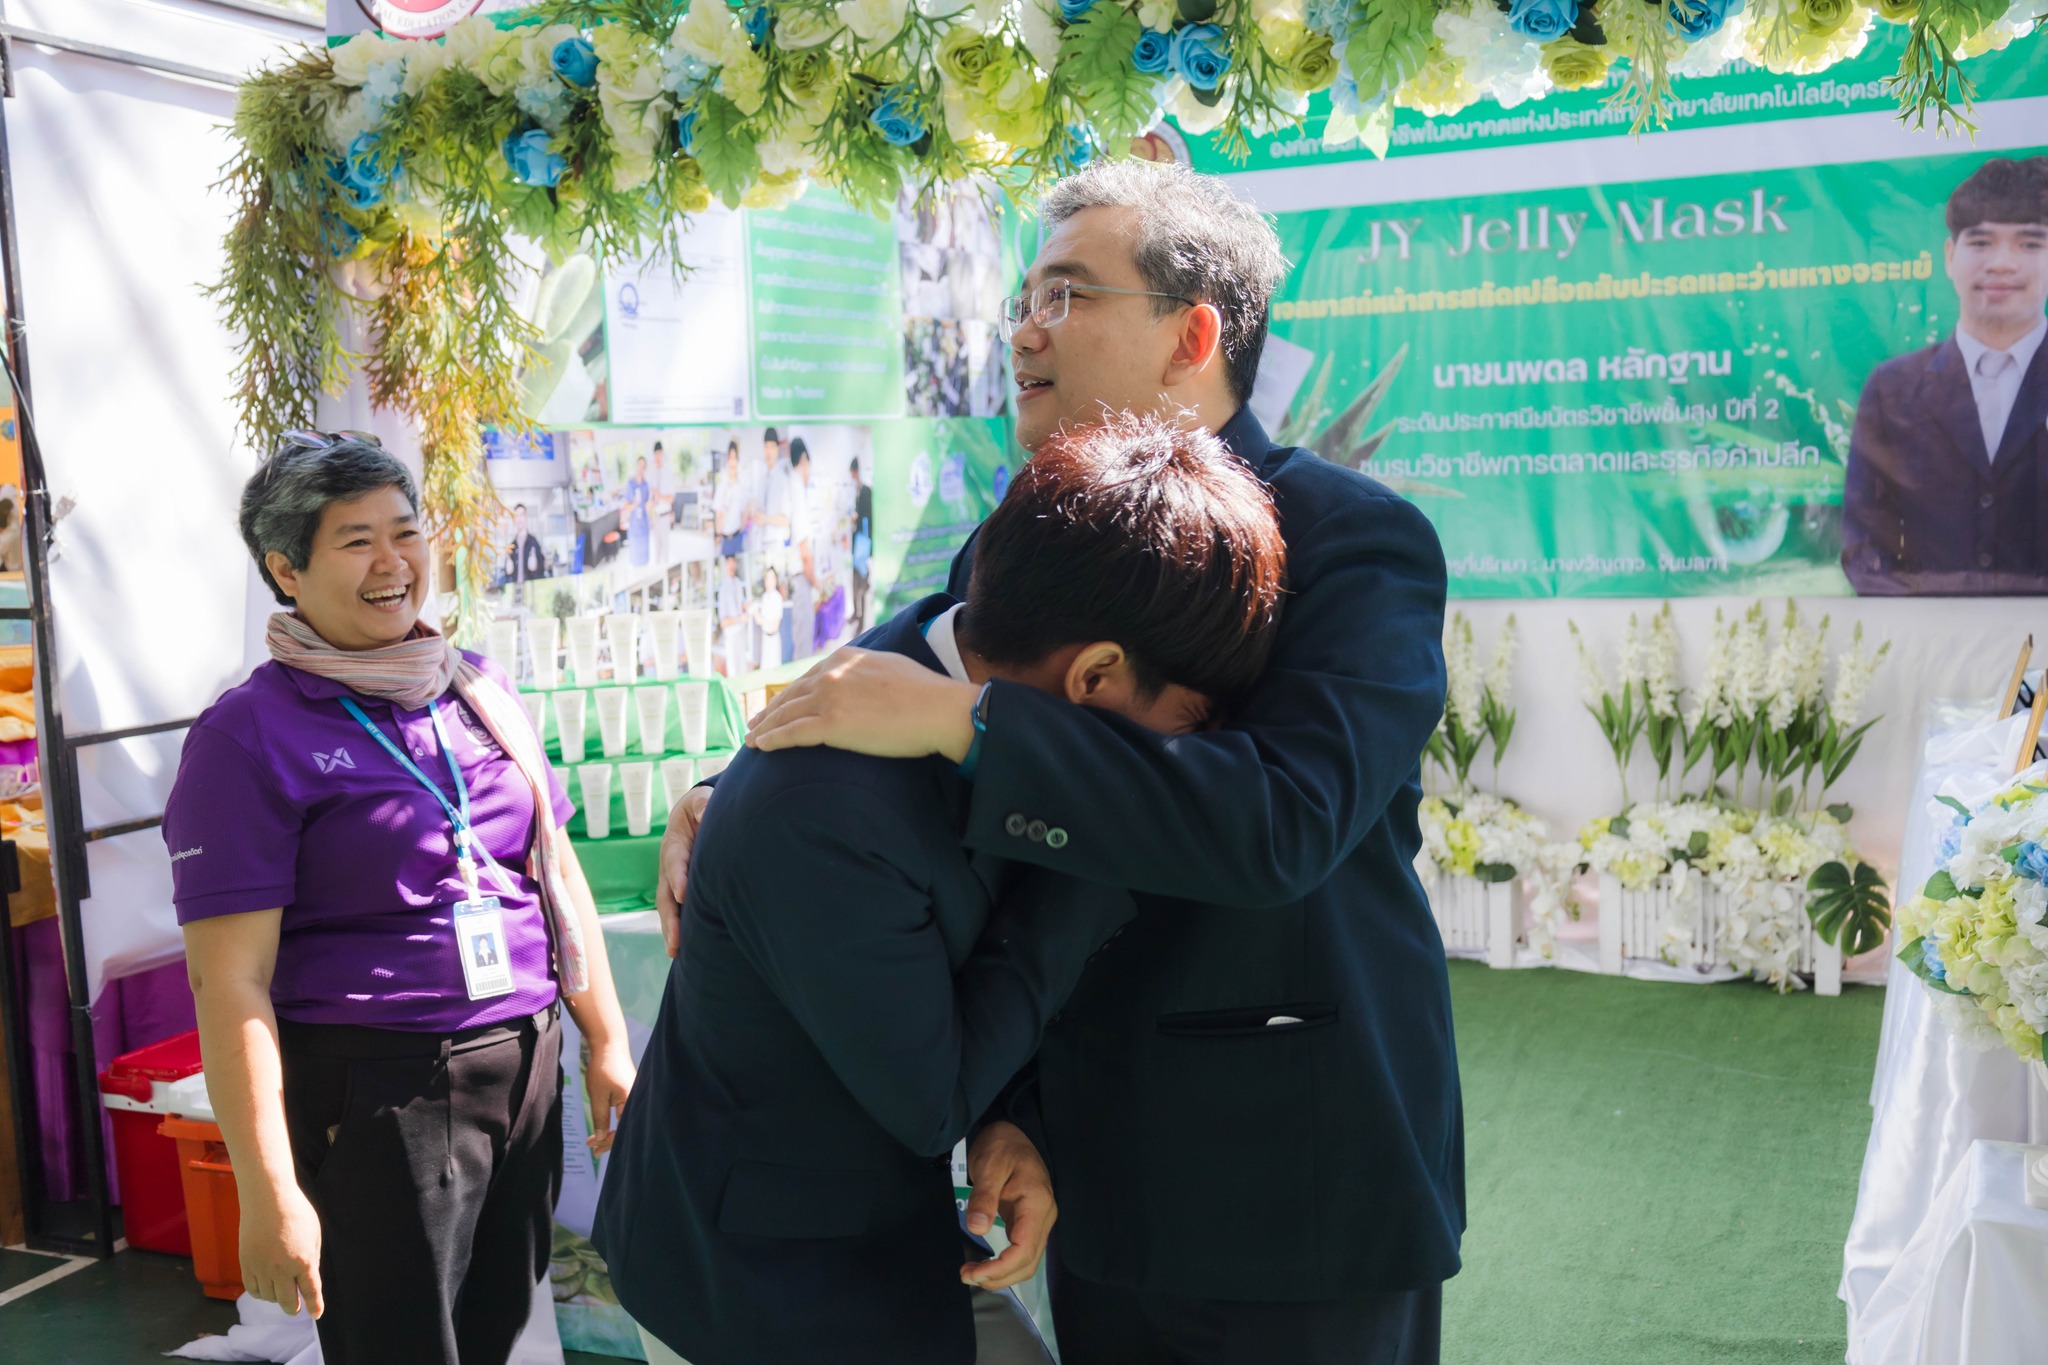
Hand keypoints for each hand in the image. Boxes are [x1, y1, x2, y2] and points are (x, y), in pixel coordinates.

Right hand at [240, 1183, 324, 1317]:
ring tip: (282, 1288)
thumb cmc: (294, 1212)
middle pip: (287, 1301)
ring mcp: (261, 1268)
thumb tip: (306, 1279)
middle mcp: (281, 1268)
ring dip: (277, 1297)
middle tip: (296, 1308)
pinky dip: (261, 1292)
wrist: (266, 1198)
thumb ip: (311, 1259)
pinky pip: (253, 1290)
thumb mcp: (313, 1234)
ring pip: (270, 1297)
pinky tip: (267, 1286)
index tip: (316, 1314)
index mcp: (303, 1260)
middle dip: (294, 1308)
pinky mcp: (246, 1265)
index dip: (315, 1305)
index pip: (310, 1291)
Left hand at [583, 1039, 634, 1155]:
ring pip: (624, 1122)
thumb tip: (600, 1138)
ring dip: (608, 1132)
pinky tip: (602, 1127)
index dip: (609, 1142)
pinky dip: (612, 1122)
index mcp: (631, 1103)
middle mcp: (637, 1102)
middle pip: (625, 1129)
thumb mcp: (597, 1096)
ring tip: (592, 1140)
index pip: (622, 1131)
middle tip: (593, 1150)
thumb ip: (600, 1119)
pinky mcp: (631, 1094)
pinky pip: (624, 1114)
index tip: (594, 1148)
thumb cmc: (603, 1069)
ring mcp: (635, 1098)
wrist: (610, 1045)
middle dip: (608, 1140)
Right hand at [656, 785, 712, 958]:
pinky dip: (678, 930)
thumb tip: (707, 812)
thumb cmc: (702, 808)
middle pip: (666, 894)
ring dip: (671, 929)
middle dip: (671, 917)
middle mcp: (669, 867)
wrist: (696, 815)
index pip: (675, 861)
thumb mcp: (701, 801)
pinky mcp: (681, 892)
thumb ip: (704, 805)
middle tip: (677, 939)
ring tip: (675, 951)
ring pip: (669, 908)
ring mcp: (672, 882)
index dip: (678, 877)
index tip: (684, 894)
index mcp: (674, 844)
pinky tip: (683, 951)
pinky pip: (678, 912)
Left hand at [747, 648, 977, 762]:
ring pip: (786, 714)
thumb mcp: (890, 665)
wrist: (938, 709)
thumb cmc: (925, 693)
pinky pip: (792, 734)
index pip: (808, 678)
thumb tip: (862, 680)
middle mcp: (831, 674)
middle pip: (791, 695)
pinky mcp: (830, 725)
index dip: (790, 693)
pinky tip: (761, 746)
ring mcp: (829, 698)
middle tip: (755, 723)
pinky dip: (772, 740)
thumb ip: (866, 669)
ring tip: (752, 738)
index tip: (778, 704)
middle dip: (770, 710)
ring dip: (765, 727)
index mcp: (845, 659)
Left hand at [959, 1121, 1054, 1290]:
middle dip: (999, 1276)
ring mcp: (1039, 1221)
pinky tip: (986, 1265)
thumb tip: (977, 1228)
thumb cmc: (1000, 1146)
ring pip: (1027, 1261)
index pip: (1025, 1248)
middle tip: (966, 1275)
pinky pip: (1022, 1251)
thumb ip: (983, 1197)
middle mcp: (1044, 1216)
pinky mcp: (1029, 1222)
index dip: (1001, 1268)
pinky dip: (1005, 1265)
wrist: (1011, 1132)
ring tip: (973, 1274)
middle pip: (1028, 1261)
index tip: (975, 1272)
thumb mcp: (988, 1166)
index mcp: (1037, 1203)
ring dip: (1002, 1275)